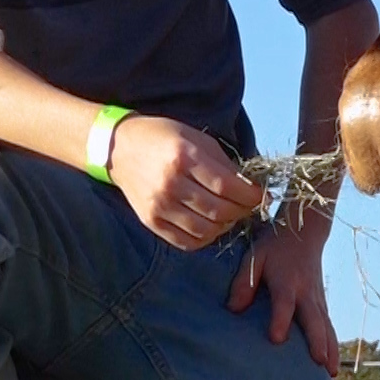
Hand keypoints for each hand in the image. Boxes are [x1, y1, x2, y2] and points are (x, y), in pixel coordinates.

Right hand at [109, 116, 265, 250]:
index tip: (261, 195)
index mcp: (185, 157)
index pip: (228, 186)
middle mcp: (171, 183)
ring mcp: (159, 205)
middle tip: (248, 206)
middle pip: (220, 210)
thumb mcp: (196, 138)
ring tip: (230, 215)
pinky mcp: (150, 221)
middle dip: (242, 211)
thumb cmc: (162, 137)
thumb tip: (249, 186)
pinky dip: (205, 238)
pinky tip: (211, 225)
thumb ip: (223, 163)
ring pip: (206, 230)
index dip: (251, 195)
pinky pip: (186, 241)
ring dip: (226, 226)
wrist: (118, 148)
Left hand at [226, 221, 338, 375]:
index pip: (284, 303)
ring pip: (326, 326)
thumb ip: (243, 282)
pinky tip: (332, 365)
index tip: (277, 339)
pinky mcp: (322, 303)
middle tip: (318, 364)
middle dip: (317, 341)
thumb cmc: (275, 246)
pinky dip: (333, 345)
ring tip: (331, 374)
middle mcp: (306, 292)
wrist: (306, 232)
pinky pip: (329, 327)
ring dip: (330, 349)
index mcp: (286, 281)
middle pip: (314, 319)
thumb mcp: (254, 257)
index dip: (280, 320)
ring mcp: (317, 299)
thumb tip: (233, 310)